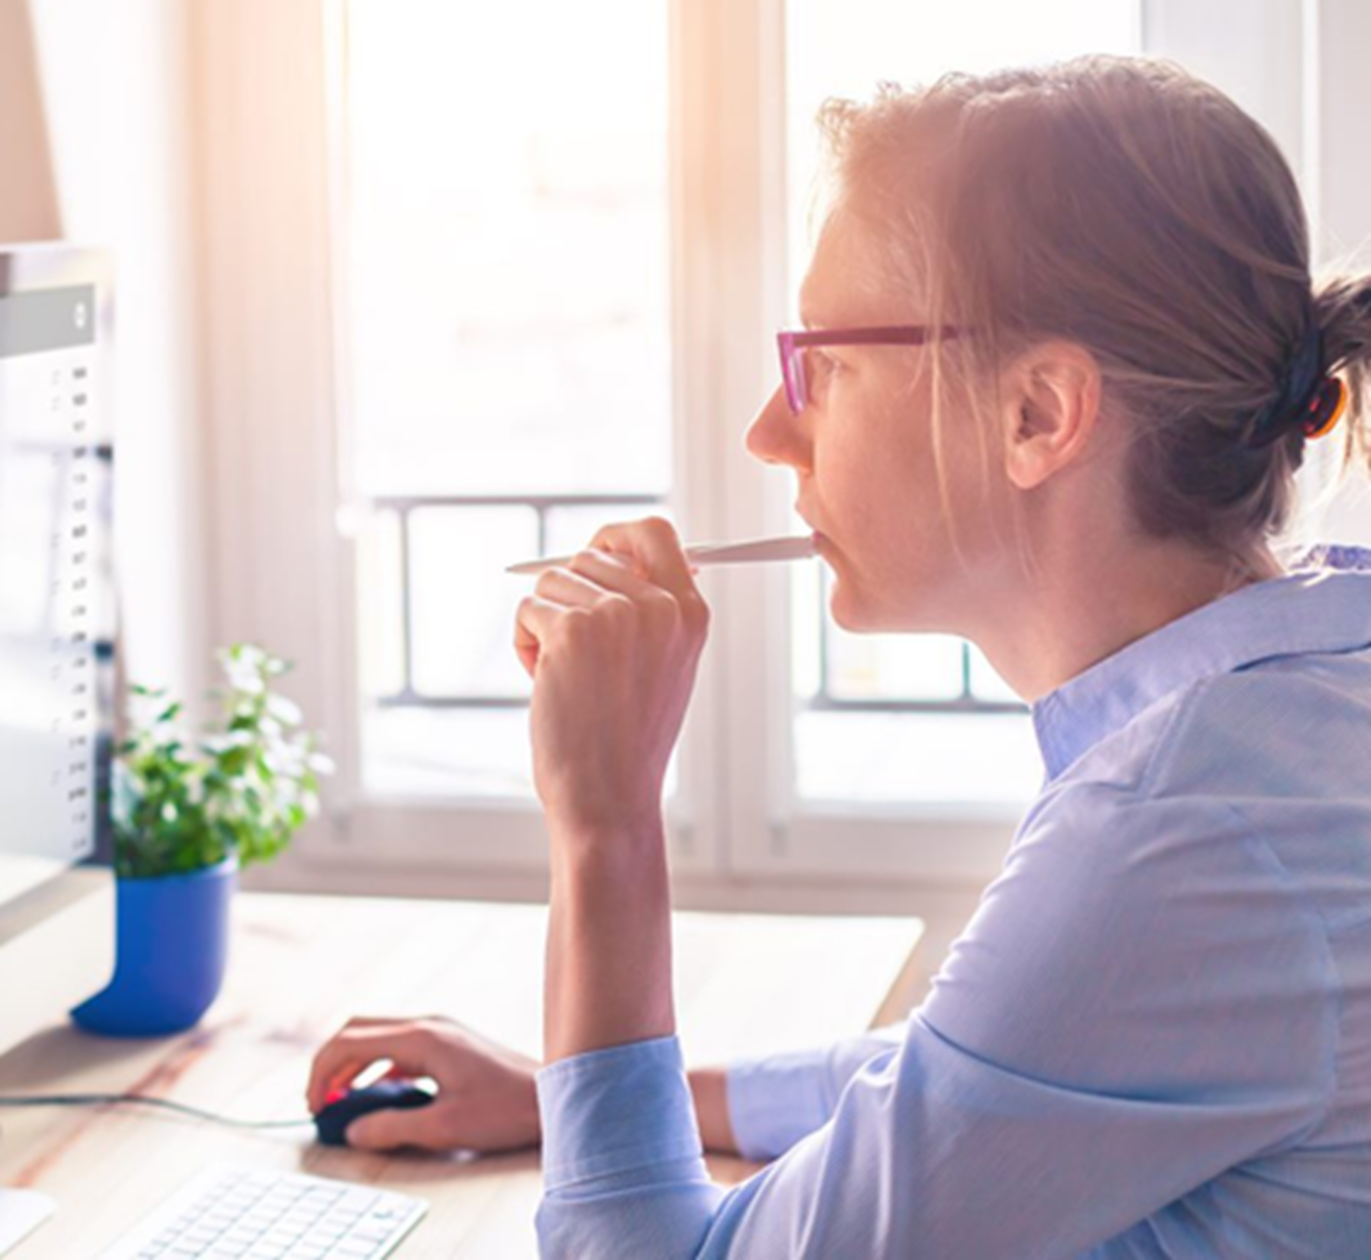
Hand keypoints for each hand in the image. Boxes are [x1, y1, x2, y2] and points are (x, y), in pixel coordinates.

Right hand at [305, 1015, 540, 1152]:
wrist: (552, 1095)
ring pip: (378, 1036)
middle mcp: (428, 1024)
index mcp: (422, 1037)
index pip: (349, 1040)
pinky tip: (380, 1097)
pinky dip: (379, 1068)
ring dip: (354, 1066)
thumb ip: (391, 1128)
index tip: (313, 1105)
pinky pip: (400, 1047)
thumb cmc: (505, 1109)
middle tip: (320, 1102)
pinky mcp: (449, 1043)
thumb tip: (352, 1130)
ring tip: (342, 1103)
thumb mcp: (443, 1127)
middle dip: (331, 1063)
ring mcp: (440, 1030)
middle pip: (359, 1030)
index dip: (321, 1071)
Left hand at [513, 516, 709, 841]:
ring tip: (565, 676)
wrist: (609, 796)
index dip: (617, 537)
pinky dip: (525, 645)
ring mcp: (616, 615)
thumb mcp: (663, 667)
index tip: (595, 552)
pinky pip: (528, 610)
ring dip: (544, 624)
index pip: (655, 533)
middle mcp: (659, 606)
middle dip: (569, 597)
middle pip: (590, 556)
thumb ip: (649, 609)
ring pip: (552, 582)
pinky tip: (545, 684)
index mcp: (690, 613)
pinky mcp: (571, 630)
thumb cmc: (627, 741)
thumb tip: (609, 554)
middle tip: (575, 653)